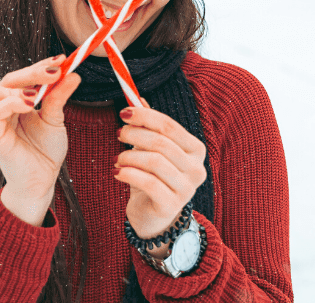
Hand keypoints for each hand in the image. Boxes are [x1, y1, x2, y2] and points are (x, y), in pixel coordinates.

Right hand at [0, 56, 81, 225]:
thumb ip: (59, 96)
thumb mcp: (55, 118)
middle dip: (31, 71)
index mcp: (11, 103)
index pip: (19, 77)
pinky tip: (30, 104)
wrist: (42, 182)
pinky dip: (10, 102)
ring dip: (15, 86)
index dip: (38, 66)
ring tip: (38, 93)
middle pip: (6, 79)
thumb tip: (74, 74)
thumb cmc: (45, 151)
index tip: (61, 60)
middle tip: (56, 71)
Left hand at [115, 100, 207, 256]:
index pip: (170, 126)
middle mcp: (196, 169)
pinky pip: (148, 183)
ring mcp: (186, 189)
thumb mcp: (153, 149)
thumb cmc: (154, 177)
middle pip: (162, 142)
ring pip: (155, 162)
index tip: (123, 112)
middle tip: (118, 133)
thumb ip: (149, 125)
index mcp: (196, 150)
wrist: (154, 216)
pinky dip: (129, 174)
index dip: (145, 116)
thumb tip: (137, 97)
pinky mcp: (171, 205)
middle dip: (135, 134)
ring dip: (130, 156)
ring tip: (119, 158)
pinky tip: (118, 172)